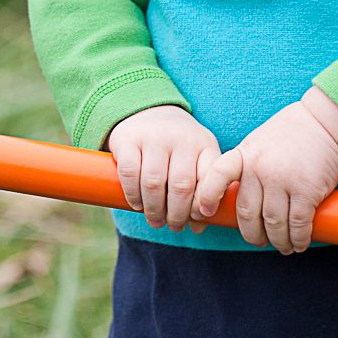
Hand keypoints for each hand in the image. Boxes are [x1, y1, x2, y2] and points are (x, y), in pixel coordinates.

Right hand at [103, 104, 223, 231]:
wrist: (146, 110)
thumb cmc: (177, 145)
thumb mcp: (197, 157)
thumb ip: (202, 189)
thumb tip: (198, 227)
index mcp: (203, 144)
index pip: (210, 178)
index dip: (205, 203)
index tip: (198, 218)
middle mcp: (181, 138)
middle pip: (181, 186)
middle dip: (177, 214)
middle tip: (173, 227)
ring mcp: (153, 137)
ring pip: (154, 182)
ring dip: (154, 209)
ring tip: (155, 221)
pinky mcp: (128, 139)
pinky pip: (130, 173)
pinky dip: (133, 195)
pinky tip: (137, 205)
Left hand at [206, 94, 337, 253]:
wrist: (327, 123)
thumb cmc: (292, 135)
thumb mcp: (259, 143)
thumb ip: (247, 166)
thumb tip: (237, 198)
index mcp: (244, 155)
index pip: (217, 175)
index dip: (208, 196)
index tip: (205, 213)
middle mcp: (259, 169)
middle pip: (247, 212)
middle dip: (252, 234)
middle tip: (259, 241)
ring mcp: (282, 180)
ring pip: (273, 223)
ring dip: (278, 241)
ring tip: (283, 246)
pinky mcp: (307, 190)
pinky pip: (297, 223)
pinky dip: (298, 239)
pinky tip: (299, 244)